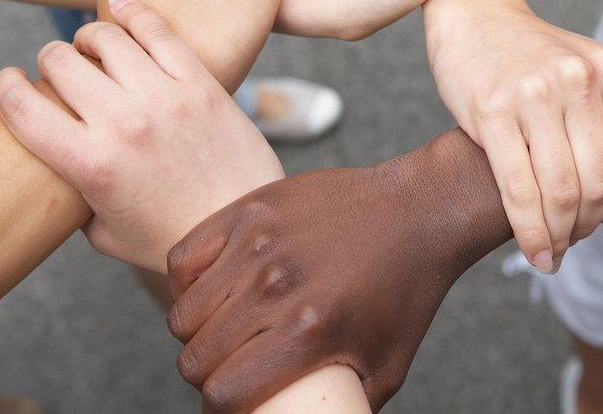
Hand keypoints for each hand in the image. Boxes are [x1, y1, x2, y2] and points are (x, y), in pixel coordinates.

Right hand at [0, 0, 283, 272]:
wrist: (246, 229)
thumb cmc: (176, 239)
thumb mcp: (107, 234)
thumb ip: (75, 201)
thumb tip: (58, 175)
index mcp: (90, 165)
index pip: (21, 107)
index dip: (5, 88)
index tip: (9, 82)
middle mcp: (122, 124)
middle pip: (59, 62)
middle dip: (49, 62)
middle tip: (60, 71)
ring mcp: (164, 98)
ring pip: (105, 37)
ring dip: (88, 38)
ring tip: (91, 48)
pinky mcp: (200, 84)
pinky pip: (157, 30)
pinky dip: (131, 12)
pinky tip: (120, 9)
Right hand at [165, 131, 510, 411]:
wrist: (419, 211)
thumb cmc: (406, 292)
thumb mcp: (388, 366)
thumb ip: (346, 406)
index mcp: (309, 331)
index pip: (223, 393)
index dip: (222, 408)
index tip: (234, 402)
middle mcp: (276, 287)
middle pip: (196, 357)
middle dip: (208, 375)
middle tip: (231, 367)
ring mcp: (259, 243)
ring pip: (183, 313)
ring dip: (196, 333)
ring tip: (222, 330)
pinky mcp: (250, 209)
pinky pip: (183, 257)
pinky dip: (187, 284)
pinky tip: (210, 291)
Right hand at [425, 0, 602, 272]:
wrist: (473, 14)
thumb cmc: (530, 56)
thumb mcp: (585, 72)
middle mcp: (580, 79)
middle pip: (599, 183)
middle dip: (589, 225)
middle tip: (574, 238)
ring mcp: (536, 94)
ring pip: (563, 192)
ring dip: (562, 235)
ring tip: (555, 249)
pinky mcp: (492, 111)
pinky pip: (519, 190)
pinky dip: (531, 233)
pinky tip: (536, 251)